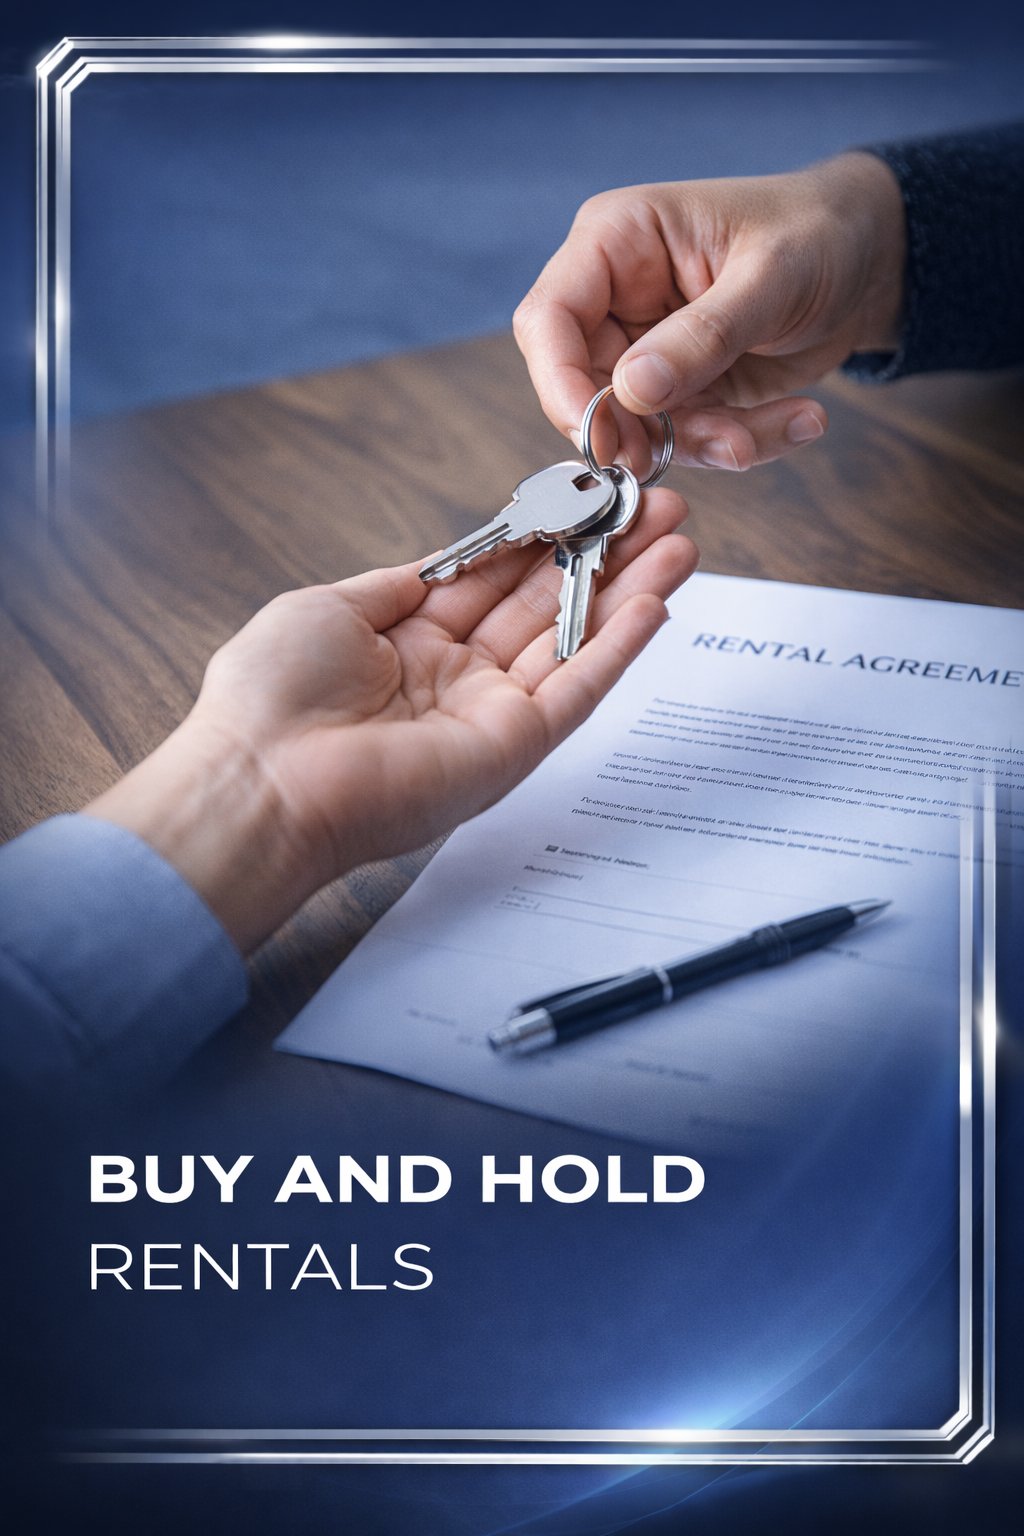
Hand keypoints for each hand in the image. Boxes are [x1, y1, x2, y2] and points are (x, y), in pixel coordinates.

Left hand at [84, 489, 696, 952]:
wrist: (262, 780)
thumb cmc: (269, 697)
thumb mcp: (330, 608)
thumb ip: (400, 584)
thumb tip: (443, 559)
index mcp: (411, 641)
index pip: (498, 577)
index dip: (546, 535)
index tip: (586, 493)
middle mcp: (458, 677)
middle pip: (549, 603)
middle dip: (605, 552)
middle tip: (657, 506)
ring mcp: (490, 713)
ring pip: (578, 640)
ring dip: (631, 589)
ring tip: (680, 538)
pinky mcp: (513, 747)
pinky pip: (579, 690)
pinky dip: (619, 647)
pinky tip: (657, 600)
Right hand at [513, 152, 905, 475]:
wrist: (869, 258)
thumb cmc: (818, 231)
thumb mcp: (770, 276)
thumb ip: (702, 335)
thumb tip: (632, 390)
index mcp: (617, 243)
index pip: (548, 321)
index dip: (560, 384)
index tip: (601, 437)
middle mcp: (618, 300)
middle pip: (584, 390)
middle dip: (644, 433)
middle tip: (712, 446)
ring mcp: (647, 353)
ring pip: (639, 430)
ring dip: (707, 444)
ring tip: (782, 424)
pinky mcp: (682, 392)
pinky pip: (688, 440)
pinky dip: (739, 443)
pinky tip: (798, 420)